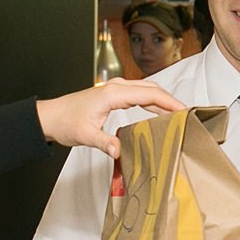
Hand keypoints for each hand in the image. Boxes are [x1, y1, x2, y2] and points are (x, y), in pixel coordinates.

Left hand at [35, 79, 183, 157]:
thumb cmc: (66, 122)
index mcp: (113, 93)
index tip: (185, 111)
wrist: (50, 116)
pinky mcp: (114, 95)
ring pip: (147, 90)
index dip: (169, 102)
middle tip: (188, 115)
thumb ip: (105, 142)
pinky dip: (152, 102)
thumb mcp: (85, 135)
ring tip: (179, 115)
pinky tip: (159, 113)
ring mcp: (115, 89)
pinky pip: (139, 95)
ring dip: (163, 101)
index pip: (149, 95)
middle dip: (171, 101)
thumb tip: (120, 151)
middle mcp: (116, 87)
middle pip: (152, 89)